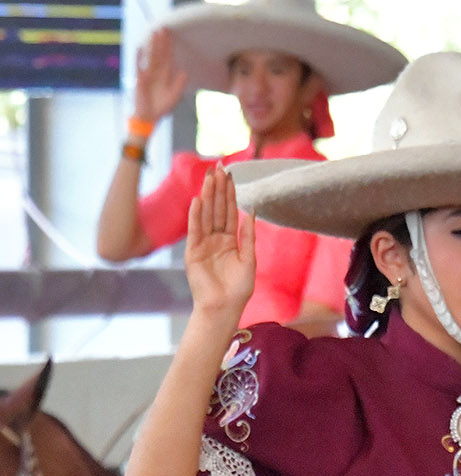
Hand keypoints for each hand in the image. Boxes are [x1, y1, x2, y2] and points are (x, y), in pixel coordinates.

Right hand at [134, 28, 186, 124]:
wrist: (149, 117)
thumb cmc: (161, 108)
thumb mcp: (174, 97)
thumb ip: (179, 85)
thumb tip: (185, 73)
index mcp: (165, 75)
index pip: (167, 58)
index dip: (169, 47)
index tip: (171, 35)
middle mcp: (156, 72)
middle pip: (159, 54)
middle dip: (161, 42)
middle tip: (163, 28)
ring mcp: (148, 75)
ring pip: (151, 57)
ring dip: (152, 46)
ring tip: (153, 34)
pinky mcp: (140, 80)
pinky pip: (139, 67)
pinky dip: (139, 58)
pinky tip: (139, 48)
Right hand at [186, 168, 255, 319]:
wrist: (224, 309)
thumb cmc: (238, 290)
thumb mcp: (249, 260)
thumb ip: (249, 236)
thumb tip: (252, 212)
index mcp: (230, 241)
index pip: (229, 212)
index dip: (229, 194)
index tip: (229, 174)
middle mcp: (216, 240)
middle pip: (217, 209)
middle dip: (218, 188)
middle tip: (218, 167)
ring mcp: (203, 244)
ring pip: (206, 215)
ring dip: (207, 196)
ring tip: (209, 177)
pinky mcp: (192, 253)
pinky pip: (194, 231)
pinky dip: (196, 216)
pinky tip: (198, 200)